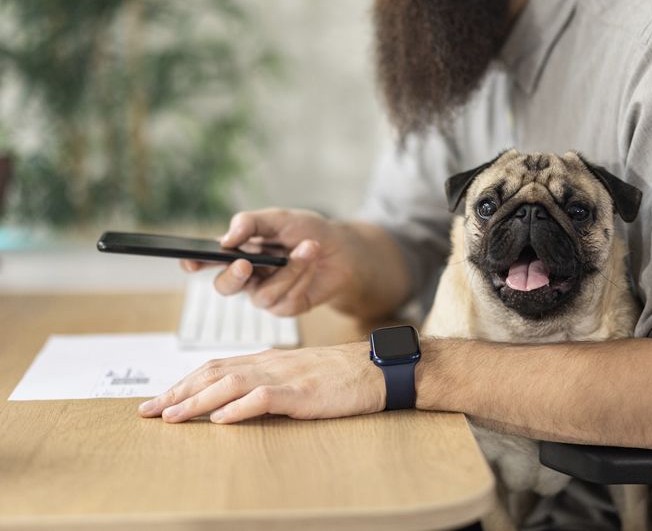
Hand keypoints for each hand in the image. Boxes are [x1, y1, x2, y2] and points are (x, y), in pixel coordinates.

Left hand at [137, 342, 384, 423]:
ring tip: (172, 417)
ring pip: (231, 383)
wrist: (375, 369)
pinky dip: (240, 407)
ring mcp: (286, 376)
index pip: (216, 368)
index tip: (160, 401)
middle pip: (214, 373)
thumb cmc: (339, 377)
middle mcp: (270, 364)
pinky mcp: (303, 393)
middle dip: (178, 392)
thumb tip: (232, 405)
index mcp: (267, 361)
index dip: (184, 383)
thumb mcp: (297, 377)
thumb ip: (267, 385)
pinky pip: (265, 398)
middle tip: (147, 411)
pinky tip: (221, 419)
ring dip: (198, 401)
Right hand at [182, 209, 364, 315]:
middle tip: (246, 263)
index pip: (209, 260)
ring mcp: (264, 294)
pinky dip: (302, 276)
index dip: (195, 263)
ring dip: (289, 269)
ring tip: (309, 247)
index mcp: (238, 252)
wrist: (341, 250)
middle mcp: (247, 276)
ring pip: (263, 294)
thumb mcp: (278, 218)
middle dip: (234, 277)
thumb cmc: (306, 231)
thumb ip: (250, 223)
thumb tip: (227, 238)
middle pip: (225, 287)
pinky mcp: (285, 307)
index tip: (190, 262)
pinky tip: (312, 261)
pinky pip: (286, 299)